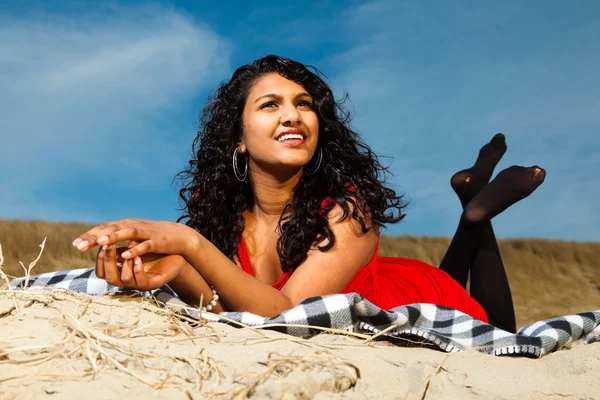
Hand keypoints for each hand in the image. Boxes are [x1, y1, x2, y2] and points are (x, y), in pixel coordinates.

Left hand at [73, 218, 198, 259]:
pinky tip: (126, 255)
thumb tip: (97, 243)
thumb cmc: (153, 238)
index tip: (75, 244)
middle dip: (95, 237)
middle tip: (79, 246)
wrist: (179, 236)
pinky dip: (135, 249)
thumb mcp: (133, 236)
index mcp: (126, 225)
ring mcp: (146, 232)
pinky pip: (145, 244)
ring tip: (101, 243)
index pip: (104, 228)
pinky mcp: (157, 240)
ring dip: (114, 237)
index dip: (90, 235)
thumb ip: (117, 237)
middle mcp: (134, 225)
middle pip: (112, 229)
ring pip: (127, 232)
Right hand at [96, 241, 187, 289]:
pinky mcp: (152, 283)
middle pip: (109, 278)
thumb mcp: (130, 252)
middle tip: (108, 245)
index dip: (99, 260)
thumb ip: (116, 250)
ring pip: (124, 279)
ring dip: (125, 263)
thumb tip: (97, 239)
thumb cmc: (150, 255)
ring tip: (127, 248)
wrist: (174, 259)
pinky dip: (137, 269)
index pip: (101, 272)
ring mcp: (138, 284)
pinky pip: (141, 280)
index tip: (101, 244)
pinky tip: (138, 258)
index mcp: (119, 274)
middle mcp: (126, 282)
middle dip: (108, 261)